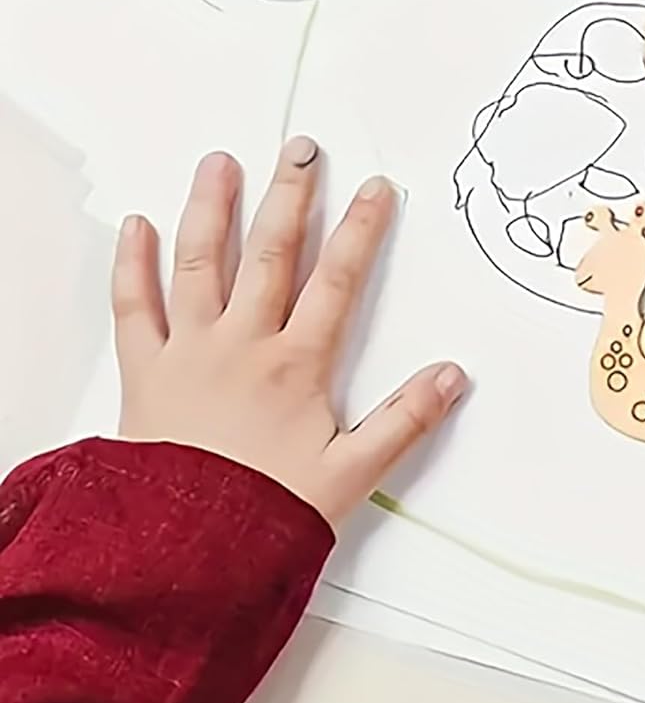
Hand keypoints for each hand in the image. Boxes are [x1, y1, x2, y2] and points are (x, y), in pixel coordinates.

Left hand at [112, 138, 466, 525]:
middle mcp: (243, 345)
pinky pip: (133, 308)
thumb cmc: (264, 515)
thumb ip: (405, 421)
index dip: (361, 230)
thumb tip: (453, 376)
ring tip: (222, 163)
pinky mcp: (145, 373)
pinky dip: (133, 264)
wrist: (182, 553)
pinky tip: (138, 226)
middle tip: (303, 149)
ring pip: (201, 264)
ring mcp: (190, 353)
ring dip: (213, 209)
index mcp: (296, 366)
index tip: (376, 188)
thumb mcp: (352, 475)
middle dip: (292, 196)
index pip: (338, 280)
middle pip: (272, 254)